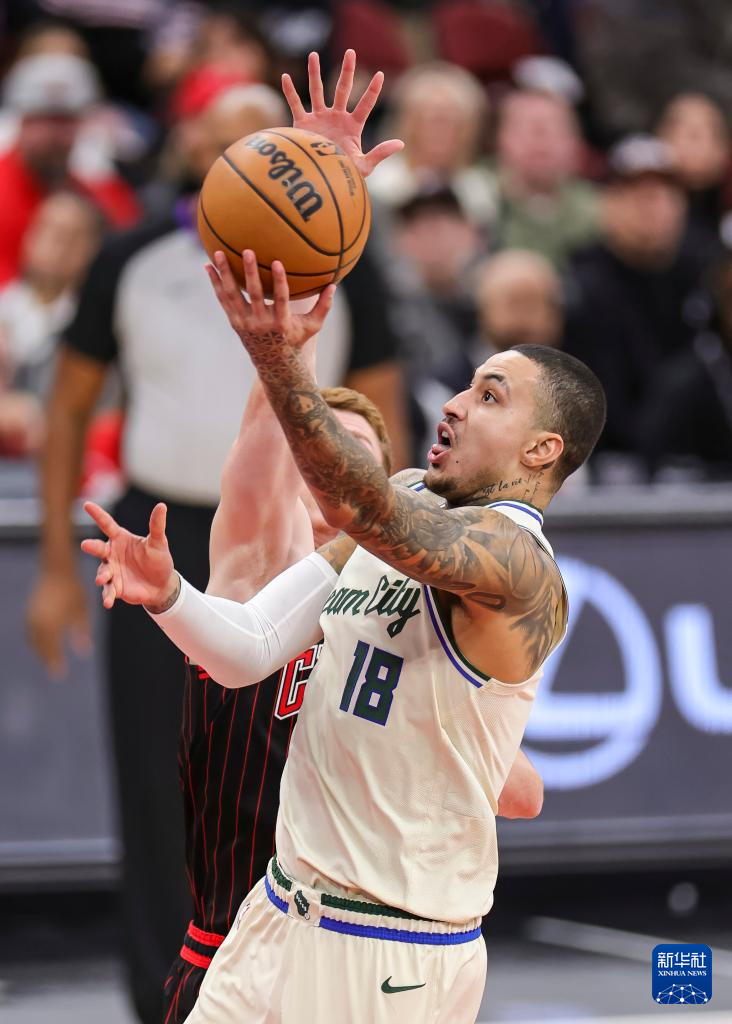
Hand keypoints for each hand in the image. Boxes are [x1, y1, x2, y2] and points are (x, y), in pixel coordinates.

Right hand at [26, 569, 90, 677]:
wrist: (56, 570)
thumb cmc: (74, 590)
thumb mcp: (81, 611)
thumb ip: (82, 631)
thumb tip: (85, 651)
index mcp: (51, 623)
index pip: (52, 648)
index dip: (55, 662)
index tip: (60, 675)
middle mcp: (38, 621)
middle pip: (41, 647)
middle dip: (47, 659)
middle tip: (55, 672)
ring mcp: (31, 616)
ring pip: (33, 640)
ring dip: (40, 651)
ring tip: (49, 661)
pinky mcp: (29, 612)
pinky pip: (30, 632)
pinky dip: (36, 642)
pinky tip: (43, 646)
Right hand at [80, 501, 177, 610]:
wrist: (161, 585)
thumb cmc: (158, 560)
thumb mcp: (159, 543)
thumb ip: (157, 526)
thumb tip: (161, 506)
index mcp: (121, 539)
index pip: (107, 524)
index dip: (97, 514)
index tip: (87, 504)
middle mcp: (112, 554)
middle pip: (99, 548)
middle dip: (92, 547)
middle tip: (86, 545)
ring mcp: (112, 571)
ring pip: (103, 571)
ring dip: (101, 575)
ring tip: (102, 579)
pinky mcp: (115, 587)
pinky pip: (109, 591)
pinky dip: (107, 596)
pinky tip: (108, 602)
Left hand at [206, 249, 333, 354]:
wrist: (273, 362)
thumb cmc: (295, 339)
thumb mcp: (312, 327)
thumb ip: (323, 307)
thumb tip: (334, 285)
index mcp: (281, 323)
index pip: (280, 300)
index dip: (279, 281)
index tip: (278, 262)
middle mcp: (260, 323)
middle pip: (253, 295)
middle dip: (250, 273)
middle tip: (247, 251)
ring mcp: (244, 323)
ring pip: (232, 295)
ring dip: (224, 274)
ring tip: (217, 253)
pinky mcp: (234, 321)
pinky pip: (223, 299)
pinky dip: (214, 283)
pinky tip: (207, 266)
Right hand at [282, 48, 403, 176]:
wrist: (319, 182)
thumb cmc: (343, 175)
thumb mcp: (364, 165)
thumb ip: (380, 153)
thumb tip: (401, 144)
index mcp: (353, 125)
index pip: (365, 104)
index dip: (372, 91)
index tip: (380, 74)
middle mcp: (336, 117)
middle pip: (342, 89)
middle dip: (347, 71)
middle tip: (350, 52)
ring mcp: (319, 118)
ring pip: (317, 90)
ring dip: (315, 73)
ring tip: (313, 54)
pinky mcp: (303, 124)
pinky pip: (295, 104)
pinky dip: (290, 91)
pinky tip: (285, 77)